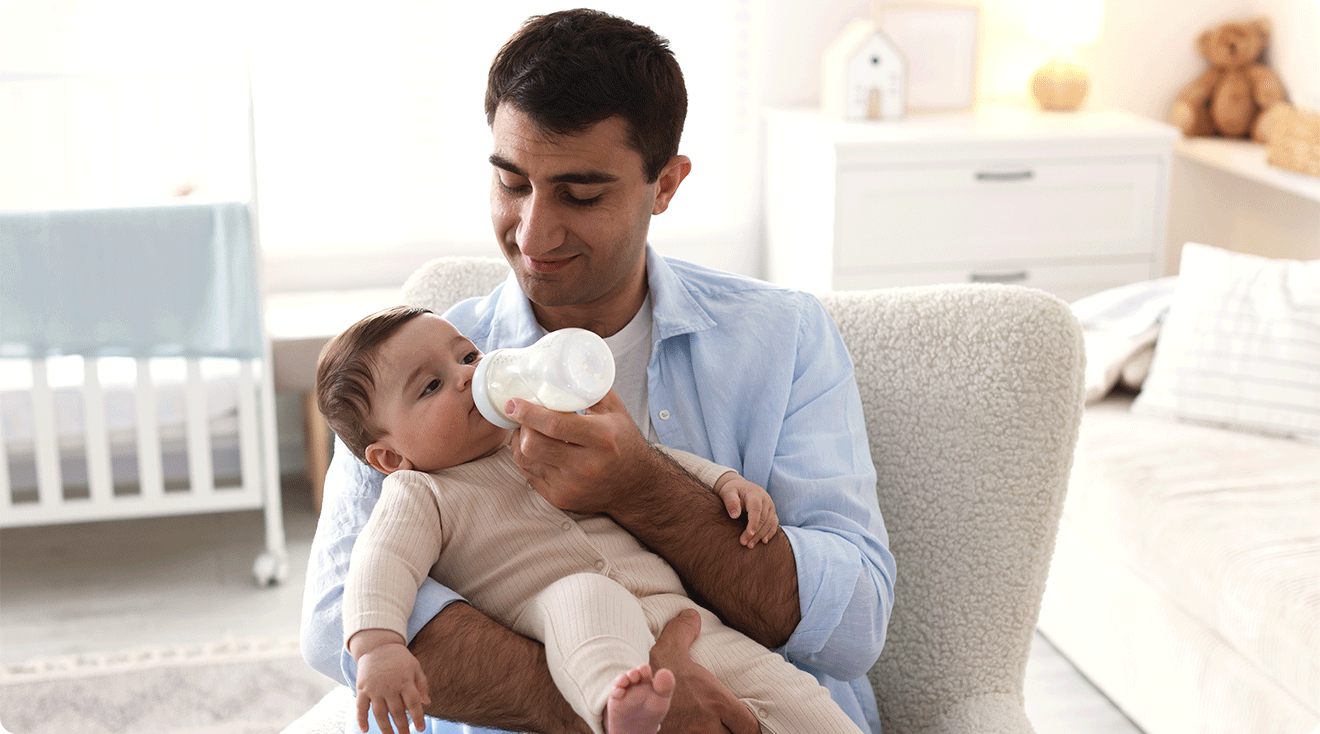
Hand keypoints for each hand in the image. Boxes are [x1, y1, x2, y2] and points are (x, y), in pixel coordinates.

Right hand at [356, 642, 430, 733]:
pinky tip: (365, 730)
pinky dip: (361, 719)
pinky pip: (361, 707)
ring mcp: (374, 689)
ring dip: (385, 728)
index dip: (418, 717)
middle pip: (397, 712)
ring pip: (380, 714)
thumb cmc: (399, 657)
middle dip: (402, 728)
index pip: (413, 703)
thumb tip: (427, 702)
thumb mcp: (415, 666)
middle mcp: (390, 686)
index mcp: (405, 681)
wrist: (377, 644)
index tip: (421, 729)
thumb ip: (422, 684)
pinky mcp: (362, 689)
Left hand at [506, 390, 658, 514]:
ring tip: (528, 430)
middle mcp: (586, 466)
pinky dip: (527, 459)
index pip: (555, 425)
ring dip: (520, 442)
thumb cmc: (623, 442)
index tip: (514, 402)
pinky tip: (535, 449)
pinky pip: (529, 475)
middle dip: (521, 427)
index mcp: (601, 439)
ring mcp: (571, 486)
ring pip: (526, 461)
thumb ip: (590, 389)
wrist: (635, 485)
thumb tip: (564, 367)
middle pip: (534, 445)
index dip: (529, 412)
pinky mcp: (560, 498)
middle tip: (521, 416)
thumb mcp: (615, 411)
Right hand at [649, 609, 760, 733]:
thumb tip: (691, 614)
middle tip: (731, 727)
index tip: (743, 721)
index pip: (748, 725)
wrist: (626, 701)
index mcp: (716, 701)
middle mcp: (708, 725)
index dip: (748, 726)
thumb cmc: (652, 675)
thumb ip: (684, 632)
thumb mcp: (670, 648)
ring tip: (716, 730)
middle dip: (734, 733)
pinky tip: (695, 733)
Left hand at [714, 473, 779, 547]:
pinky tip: (763, 541)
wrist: (740, 487)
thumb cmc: (732, 490)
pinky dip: (770, 533)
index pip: (756, 509)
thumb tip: (734, 516)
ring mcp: (770, 506)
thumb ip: (730, 502)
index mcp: (755, 494)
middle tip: (745, 543)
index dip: (754, 522)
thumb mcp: (728, 493)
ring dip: (761, 535)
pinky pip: (774, 523)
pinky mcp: (772, 512)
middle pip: (764, 518)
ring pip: (770, 522)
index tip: (750, 533)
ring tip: (750, 545)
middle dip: (755, 532)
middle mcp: (766, 499)